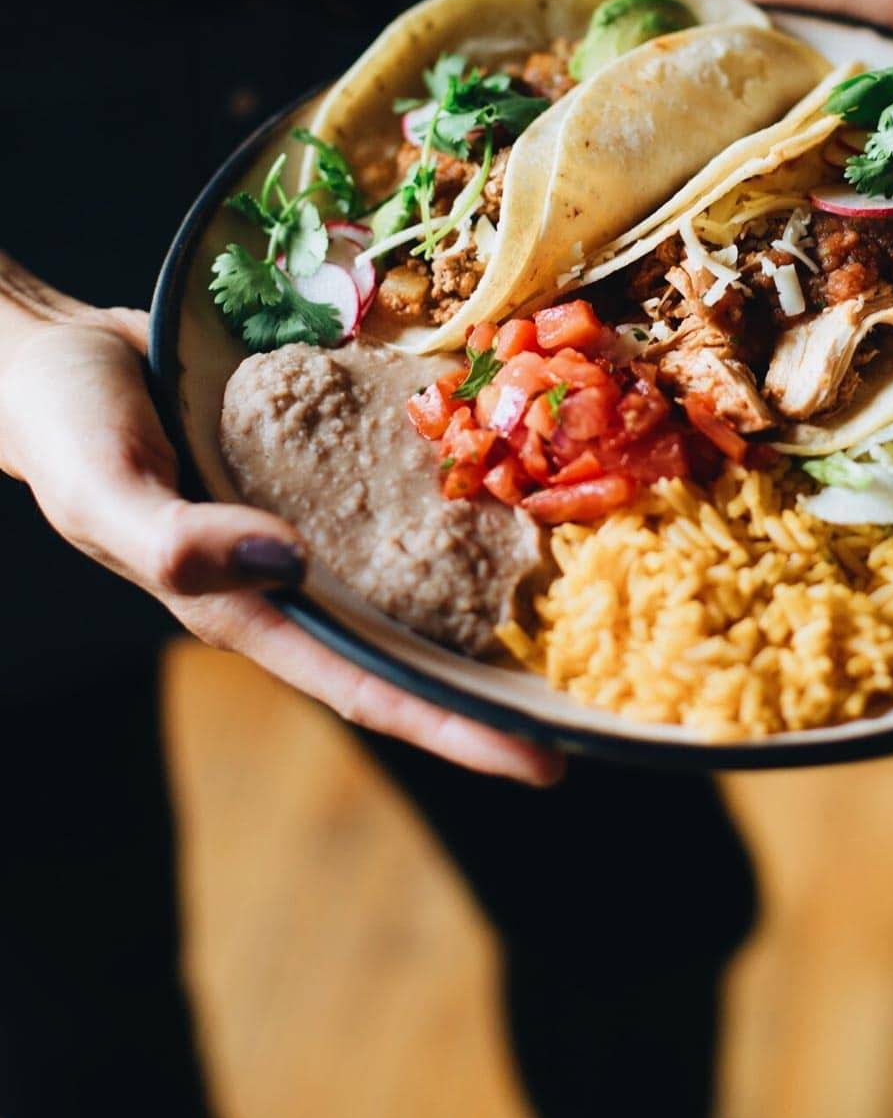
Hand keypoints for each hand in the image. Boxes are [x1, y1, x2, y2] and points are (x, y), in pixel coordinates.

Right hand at [0, 314, 560, 785]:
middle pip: (417, 644)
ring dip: (496, 592)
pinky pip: (400, 486)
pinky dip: (458, 496)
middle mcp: (297, 574)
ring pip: (419, 570)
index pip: (370, 684)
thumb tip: (287, 560)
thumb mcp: (103, 492)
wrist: (61, 355)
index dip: (456, 729)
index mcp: (246, 607)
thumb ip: (176, 537)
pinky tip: (522, 484)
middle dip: (503, 683)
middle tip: (605, 702)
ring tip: (591, 604)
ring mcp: (315, 517)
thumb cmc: (69, 431)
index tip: (544, 762)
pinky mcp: (323, 459)